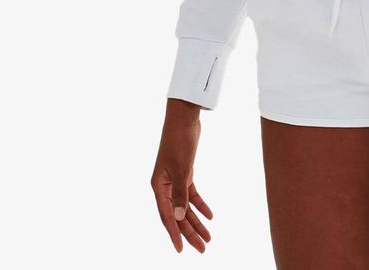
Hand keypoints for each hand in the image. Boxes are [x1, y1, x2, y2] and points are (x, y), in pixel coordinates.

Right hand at [151, 98, 213, 252]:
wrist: (184, 118)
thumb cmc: (180, 140)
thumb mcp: (182, 168)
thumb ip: (180, 193)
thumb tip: (179, 217)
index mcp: (159, 186)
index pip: (167, 216)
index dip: (175, 234)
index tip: (181, 250)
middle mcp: (164, 186)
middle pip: (178, 215)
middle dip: (190, 232)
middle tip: (202, 248)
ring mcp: (174, 180)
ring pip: (185, 206)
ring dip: (197, 221)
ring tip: (208, 237)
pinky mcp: (184, 173)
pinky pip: (192, 194)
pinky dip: (200, 204)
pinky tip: (210, 216)